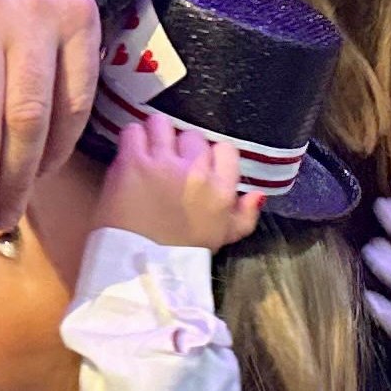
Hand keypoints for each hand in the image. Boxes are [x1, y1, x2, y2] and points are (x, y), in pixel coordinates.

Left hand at [96, 114, 259, 252]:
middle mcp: (196, 171)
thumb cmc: (182, 254)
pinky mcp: (132, 161)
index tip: (198, 165)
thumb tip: (258, 194)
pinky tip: (131, 153)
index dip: (211, 155)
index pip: (226, 149)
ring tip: (148, 150)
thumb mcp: (222, 238)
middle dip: (181, 147)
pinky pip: (134, 131)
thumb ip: (245, 216)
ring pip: (162, 125)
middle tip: (169, 161)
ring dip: (155, 135)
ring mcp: (163, 162)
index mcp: (221, 189)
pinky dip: (132, 138)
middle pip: (193, 136)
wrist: (139, 266)